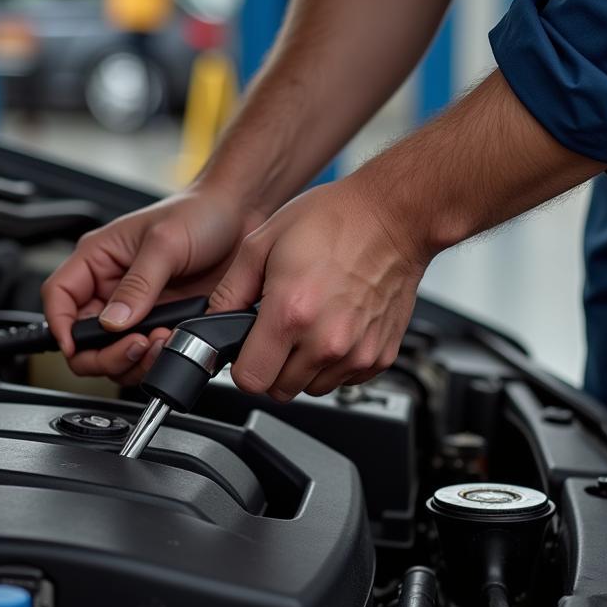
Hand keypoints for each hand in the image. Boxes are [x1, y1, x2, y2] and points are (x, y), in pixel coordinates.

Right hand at [41, 185, 264, 383]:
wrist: (241, 217)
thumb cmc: (199, 213)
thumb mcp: (164, 243)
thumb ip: (138, 284)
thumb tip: (113, 321)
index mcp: (98, 259)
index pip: (59, 297)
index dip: (61, 326)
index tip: (76, 346)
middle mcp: (112, 288)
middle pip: (84, 338)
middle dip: (104, 352)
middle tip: (134, 347)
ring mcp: (137, 310)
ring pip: (114, 353)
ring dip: (134, 359)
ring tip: (160, 341)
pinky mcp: (163, 324)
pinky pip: (148, 354)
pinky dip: (157, 358)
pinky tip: (173, 342)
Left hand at [207, 177, 429, 399]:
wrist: (393, 217)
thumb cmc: (334, 221)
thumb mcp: (262, 243)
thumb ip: (230, 291)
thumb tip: (213, 320)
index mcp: (290, 314)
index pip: (249, 380)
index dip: (241, 365)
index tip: (246, 348)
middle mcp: (326, 341)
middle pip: (279, 390)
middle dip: (271, 365)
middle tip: (278, 330)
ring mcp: (357, 352)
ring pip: (312, 388)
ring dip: (303, 367)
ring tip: (309, 324)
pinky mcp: (381, 357)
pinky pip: (344, 380)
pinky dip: (334, 363)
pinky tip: (334, 326)